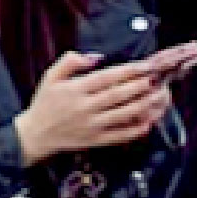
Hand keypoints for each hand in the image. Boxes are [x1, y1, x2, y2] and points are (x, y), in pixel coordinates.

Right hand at [15, 50, 174, 164]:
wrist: (36, 134)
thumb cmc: (45, 103)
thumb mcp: (50, 77)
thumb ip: (69, 62)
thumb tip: (96, 56)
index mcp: (74, 90)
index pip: (106, 78)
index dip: (128, 71)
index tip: (145, 66)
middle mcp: (85, 108)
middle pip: (119, 95)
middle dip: (141, 86)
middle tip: (157, 79)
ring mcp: (92, 126)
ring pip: (125, 114)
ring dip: (145, 105)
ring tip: (159, 96)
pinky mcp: (97, 140)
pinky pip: (122, 135)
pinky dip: (137, 129)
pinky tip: (150, 120)